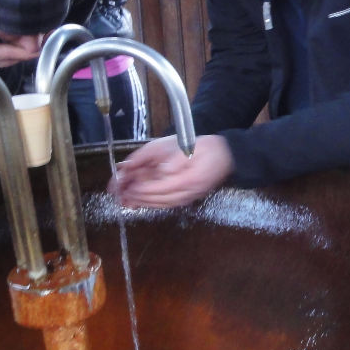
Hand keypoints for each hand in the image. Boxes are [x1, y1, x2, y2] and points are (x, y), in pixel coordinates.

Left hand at [107, 135, 233, 208]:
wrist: (228, 156)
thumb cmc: (207, 148)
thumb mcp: (190, 146)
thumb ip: (175, 159)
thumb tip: (163, 171)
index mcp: (188, 179)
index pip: (159, 189)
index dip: (141, 190)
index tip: (128, 187)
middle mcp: (188, 192)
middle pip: (158, 200)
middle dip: (137, 198)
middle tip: (121, 195)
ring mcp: (189, 197)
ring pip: (162, 204)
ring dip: (143, 203)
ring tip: (127, 200)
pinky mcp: (188, 197)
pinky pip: (168, 203)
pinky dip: (153, 203)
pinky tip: (143, 200)